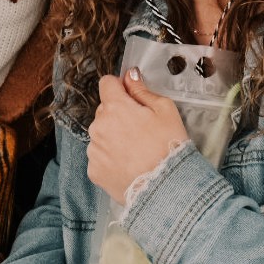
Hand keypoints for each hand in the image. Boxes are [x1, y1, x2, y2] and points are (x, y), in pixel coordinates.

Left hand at [86, 69, 189, 203]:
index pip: (106, 84)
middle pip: (104, 111)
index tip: (131, 98)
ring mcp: (94, 150)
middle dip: (119, 115)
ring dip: (113, 138)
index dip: (120, 88)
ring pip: (101, 134)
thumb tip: (129, 75)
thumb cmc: (169, 146)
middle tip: (141, 130)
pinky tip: (129, 166)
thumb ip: (142, 90)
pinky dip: (111, 159)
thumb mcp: (165, 110)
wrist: (166, 188)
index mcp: (115, 107)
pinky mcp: (94, 171)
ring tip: (136, 152)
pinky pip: (100, 157)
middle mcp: (98, 126)